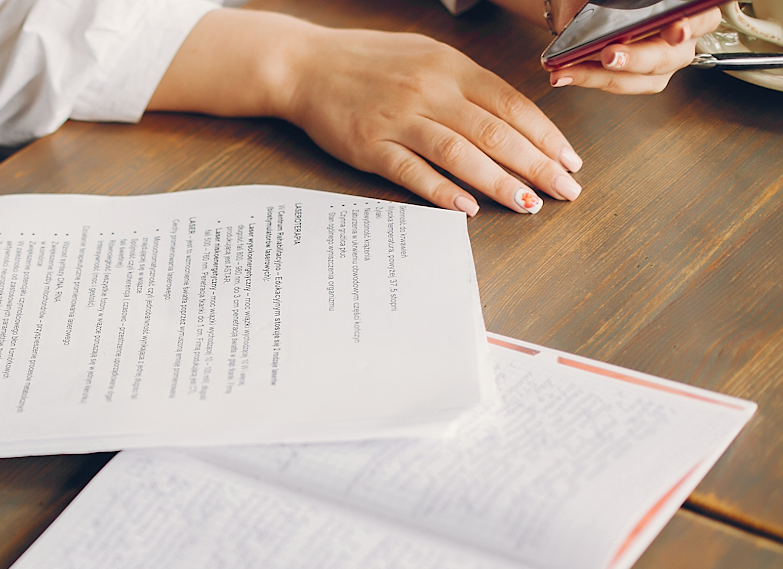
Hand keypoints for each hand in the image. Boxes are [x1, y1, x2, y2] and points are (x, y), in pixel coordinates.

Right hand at [150, 11, 581, 215]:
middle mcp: (430, 92)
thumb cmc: (366, 61)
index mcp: (450, 68)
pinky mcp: (370, 147)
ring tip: (528, 205)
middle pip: (496, 133)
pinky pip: (413, 172)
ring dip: (500, 182)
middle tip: (565, 192)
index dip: (545, 136)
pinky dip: (443, 191)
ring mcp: (400, 121)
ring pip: (462, 154)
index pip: (512, 105)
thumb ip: (464, 83)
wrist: (305, 65)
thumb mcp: (425, 56)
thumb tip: (506, 115)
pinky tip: (468, 207)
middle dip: (537, 165)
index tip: (569, 160)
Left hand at [548, 7, 723, 92]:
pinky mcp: (635, 80)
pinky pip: (616, 84)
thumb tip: (611, 6)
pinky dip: (588, 78)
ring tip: (572, 69)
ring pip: (641, 79)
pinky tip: (566, 73)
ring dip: (603, 76)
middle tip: (609, 55)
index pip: (703, 18)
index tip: (675, 31)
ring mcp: (659, 64)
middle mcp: (680, 41)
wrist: (585, 4)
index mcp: (686, 12)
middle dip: (636, 58)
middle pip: (668, 56)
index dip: (691, 26)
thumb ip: (623, 2)